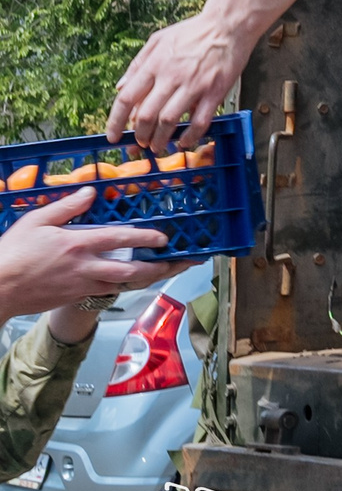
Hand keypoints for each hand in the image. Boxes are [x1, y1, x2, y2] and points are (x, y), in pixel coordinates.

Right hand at [0, 189, 181, 320]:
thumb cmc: (12, 254)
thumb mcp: (36, 221)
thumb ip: (67, 207)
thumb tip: (90, 192)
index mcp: (78, 244)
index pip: (121, 238)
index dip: (146, 237)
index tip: (164, 237)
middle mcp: (85, 267)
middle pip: (130, 269)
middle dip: (157, 267)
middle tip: (176, 263)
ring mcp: (80, 285)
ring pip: (122, 284)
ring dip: (145, 279)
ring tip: (163, 274)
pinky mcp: (73, 298)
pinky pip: (106, 292)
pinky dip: (122, 287)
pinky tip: (130, 283)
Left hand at [111, 9, 257, 151]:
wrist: (228, 25)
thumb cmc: (194, 31)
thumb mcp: (158, 39)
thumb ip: (137, 64)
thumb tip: (120, 87)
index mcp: (154, 65)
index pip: (127, 98)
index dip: (116, 121)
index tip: (113, 136)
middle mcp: (171, 77)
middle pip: (146, 115)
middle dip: (139, 135)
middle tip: (140, 143)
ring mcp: (194, 85)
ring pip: (169, 121)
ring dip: (160, 139)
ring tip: (158, 147)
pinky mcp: (214, 92)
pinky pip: (199, 121)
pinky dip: (190, 136)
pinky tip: (185, 142)